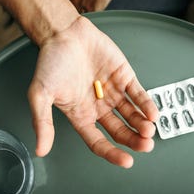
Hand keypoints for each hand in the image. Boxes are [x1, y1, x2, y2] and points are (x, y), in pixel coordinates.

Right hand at [28, 16, 158, 167]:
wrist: (64, 33)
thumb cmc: (51, 61)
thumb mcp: (40, 94)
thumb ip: (43, 122)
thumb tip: (40, 150)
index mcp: (80, 114)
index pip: (98, 141)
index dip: (112, 153)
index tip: (126, 161)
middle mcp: (98, 106)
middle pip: (120, 130)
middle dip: (134, 139)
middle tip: (145, 145)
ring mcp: (113, 91)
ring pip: (132, 113)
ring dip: (142, 123)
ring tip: (149, 129)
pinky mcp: (124, 76)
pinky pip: (138, 93)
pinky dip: (146, 103)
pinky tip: (152, 113)